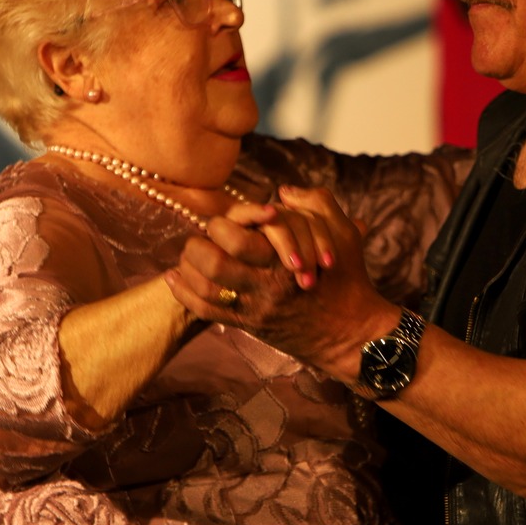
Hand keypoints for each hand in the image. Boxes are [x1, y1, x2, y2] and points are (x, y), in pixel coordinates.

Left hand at [168, 186, 399, 378]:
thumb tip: (282, 191)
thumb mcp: (343, 232)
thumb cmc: (347, 277)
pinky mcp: (249, 326)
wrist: (352, 332)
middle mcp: (266, 284)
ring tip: (186, 254)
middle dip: (200, 243)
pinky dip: (183, 293)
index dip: (226, 221)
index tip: (231, 218)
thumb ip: (316, 203)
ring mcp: (255, 307)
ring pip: (206, 287)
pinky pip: (206, 312)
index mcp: (285, 258)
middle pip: (215, 262)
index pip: (238, 236)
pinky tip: (173, 277)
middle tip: (203, 235)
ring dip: (188, 267)